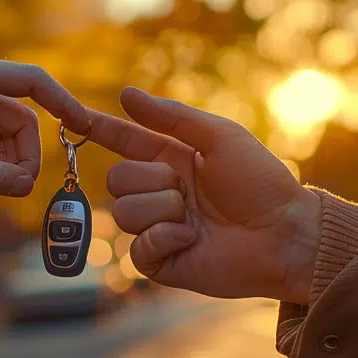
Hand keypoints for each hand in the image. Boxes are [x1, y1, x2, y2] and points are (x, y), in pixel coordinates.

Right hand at [87, 87, 321, 303]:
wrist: (285, 234)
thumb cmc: (260, 182)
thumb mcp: (218, 136)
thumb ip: (170, 116)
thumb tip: (126, 94)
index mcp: (172, 161)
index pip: (124, 142)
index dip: (100, 130)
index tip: (72, 117)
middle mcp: (160, 194)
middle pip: (116, 179)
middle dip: (149, 179)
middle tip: (186, 189)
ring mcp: (159, 229)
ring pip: (124, 212)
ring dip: (161, 209)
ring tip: (195, 217)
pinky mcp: (163, 263)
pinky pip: (137, 248)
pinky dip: (164, 238)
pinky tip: (191, 239)